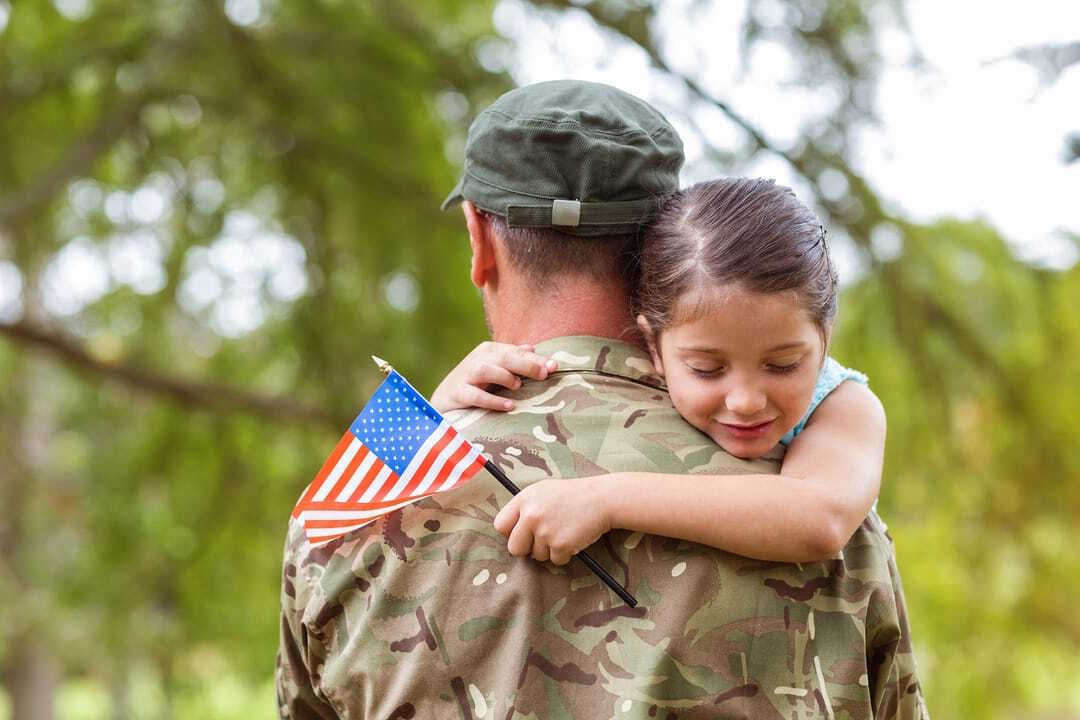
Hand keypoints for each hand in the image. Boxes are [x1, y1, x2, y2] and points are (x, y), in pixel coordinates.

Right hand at [431, 341, 556, 412]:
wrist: (443, 400)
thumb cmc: (475, 383)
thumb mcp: (494, 368)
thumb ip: (513, 358)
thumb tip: (533, 348)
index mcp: (489, 351)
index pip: (516, 352)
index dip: (536, 359)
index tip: (554, 366)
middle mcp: (478, 360)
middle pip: (504, 357)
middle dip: (526, 365)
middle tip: (544, 374)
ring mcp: (466, 376)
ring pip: (486, 370)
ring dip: (504, 376)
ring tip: (518, 386)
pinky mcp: (457, 394)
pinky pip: (475, 396)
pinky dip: (493, 400)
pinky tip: (509, 405)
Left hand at [493, 478, 610, 565]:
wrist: (602, 498)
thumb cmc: (573, 495)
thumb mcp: (544, 491)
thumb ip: (525, 507)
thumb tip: (509, 530)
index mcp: (524, 499)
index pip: (500, 525)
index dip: (510, 533)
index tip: (522, 534)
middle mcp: (531, 515)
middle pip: (514, 548)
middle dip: (527, 549)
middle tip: (542, 541)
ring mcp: (545, 531)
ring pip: (537, 556)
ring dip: (550, 550)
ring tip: (563, 532)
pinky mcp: (560, 544)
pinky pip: (556, 560)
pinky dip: (565, 555)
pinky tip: (573, 538)